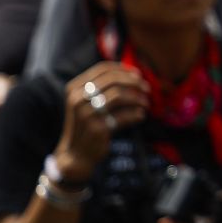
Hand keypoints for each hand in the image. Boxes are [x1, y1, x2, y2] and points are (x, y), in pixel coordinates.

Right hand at [53, 62, 147, 181]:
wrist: (76, 153)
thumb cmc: (87, 124)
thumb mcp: (87, 102)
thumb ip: (104, 87)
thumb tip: (135, 74)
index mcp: (74, 88)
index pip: (102, 69)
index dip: (123, 69)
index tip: (138, 75)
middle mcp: (77, 99)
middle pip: (112, 80)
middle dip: (134, 82)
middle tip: (147, 88)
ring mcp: (86, 114)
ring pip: (119, 96)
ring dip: (137, 98)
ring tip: (145, 103)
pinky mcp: (96, 128)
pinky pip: (123, 116)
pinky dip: (136, 114)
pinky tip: (141, 115)